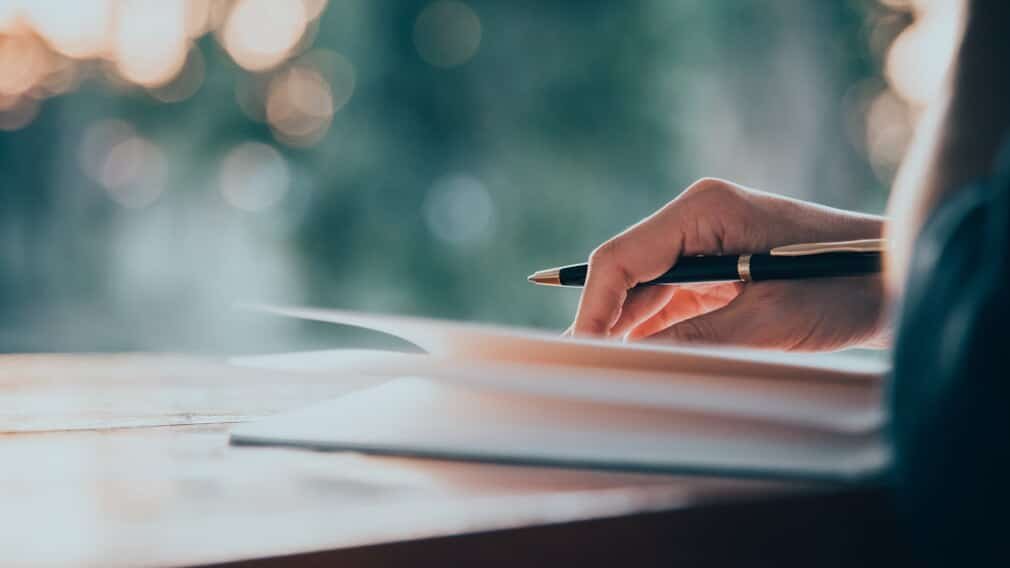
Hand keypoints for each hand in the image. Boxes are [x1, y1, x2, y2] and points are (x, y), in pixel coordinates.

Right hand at [570, 178, 888, 350]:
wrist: (898, 277)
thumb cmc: (842, 285)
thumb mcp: (765, 319)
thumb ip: (692, 338)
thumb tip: (628, 362)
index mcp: (703, 210)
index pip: (621, 257)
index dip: (593, 307)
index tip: (578, 352)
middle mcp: (697, 219)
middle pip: (626, 272)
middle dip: (604, 321)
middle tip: (585, 372)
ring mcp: (706, 243)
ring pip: (643, 289)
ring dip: (627, 328)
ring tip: (608, 373)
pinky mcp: (718, 268)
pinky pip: (670, 300)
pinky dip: (655, 330)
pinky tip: (641, 359)